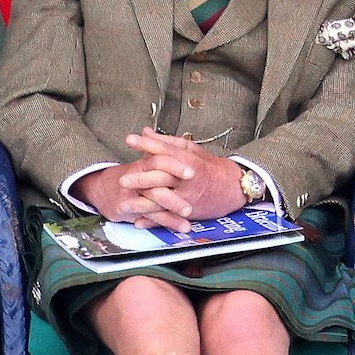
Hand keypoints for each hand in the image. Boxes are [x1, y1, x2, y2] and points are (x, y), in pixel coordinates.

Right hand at [71, 162, 194, 232]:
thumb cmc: (131, 175)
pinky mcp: (131, 211)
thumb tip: (180, 146)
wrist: (102, 189)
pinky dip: (167, 222)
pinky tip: (182, 226)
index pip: (158, 162)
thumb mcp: (145, 162)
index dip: (175, 167)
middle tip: (190, 204)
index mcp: (143, 165)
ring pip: (153, 205)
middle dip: (174, 197)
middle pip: (155, 187)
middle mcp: (136, 181)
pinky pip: (151, 217)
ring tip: (188, 219)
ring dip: (172, 212)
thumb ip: (160, 153)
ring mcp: (133, 198)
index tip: (192, 173)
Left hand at [122, 128, 245, 221]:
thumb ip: (166, 142)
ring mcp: (187, 197)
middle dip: (141, 179)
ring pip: (162, 201)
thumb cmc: (209, 167)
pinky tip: (139, 222)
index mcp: (188, 160)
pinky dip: (153, 222)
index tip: (130, 140)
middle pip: (162, 178)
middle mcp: (186, 179)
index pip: (164, 151)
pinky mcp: (188, 212)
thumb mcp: (191, 149)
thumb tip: (145, 132)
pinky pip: (168, 218)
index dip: (147, 145)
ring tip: (123, 205)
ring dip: (142, 204)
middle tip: (122, 179)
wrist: (232, 189)